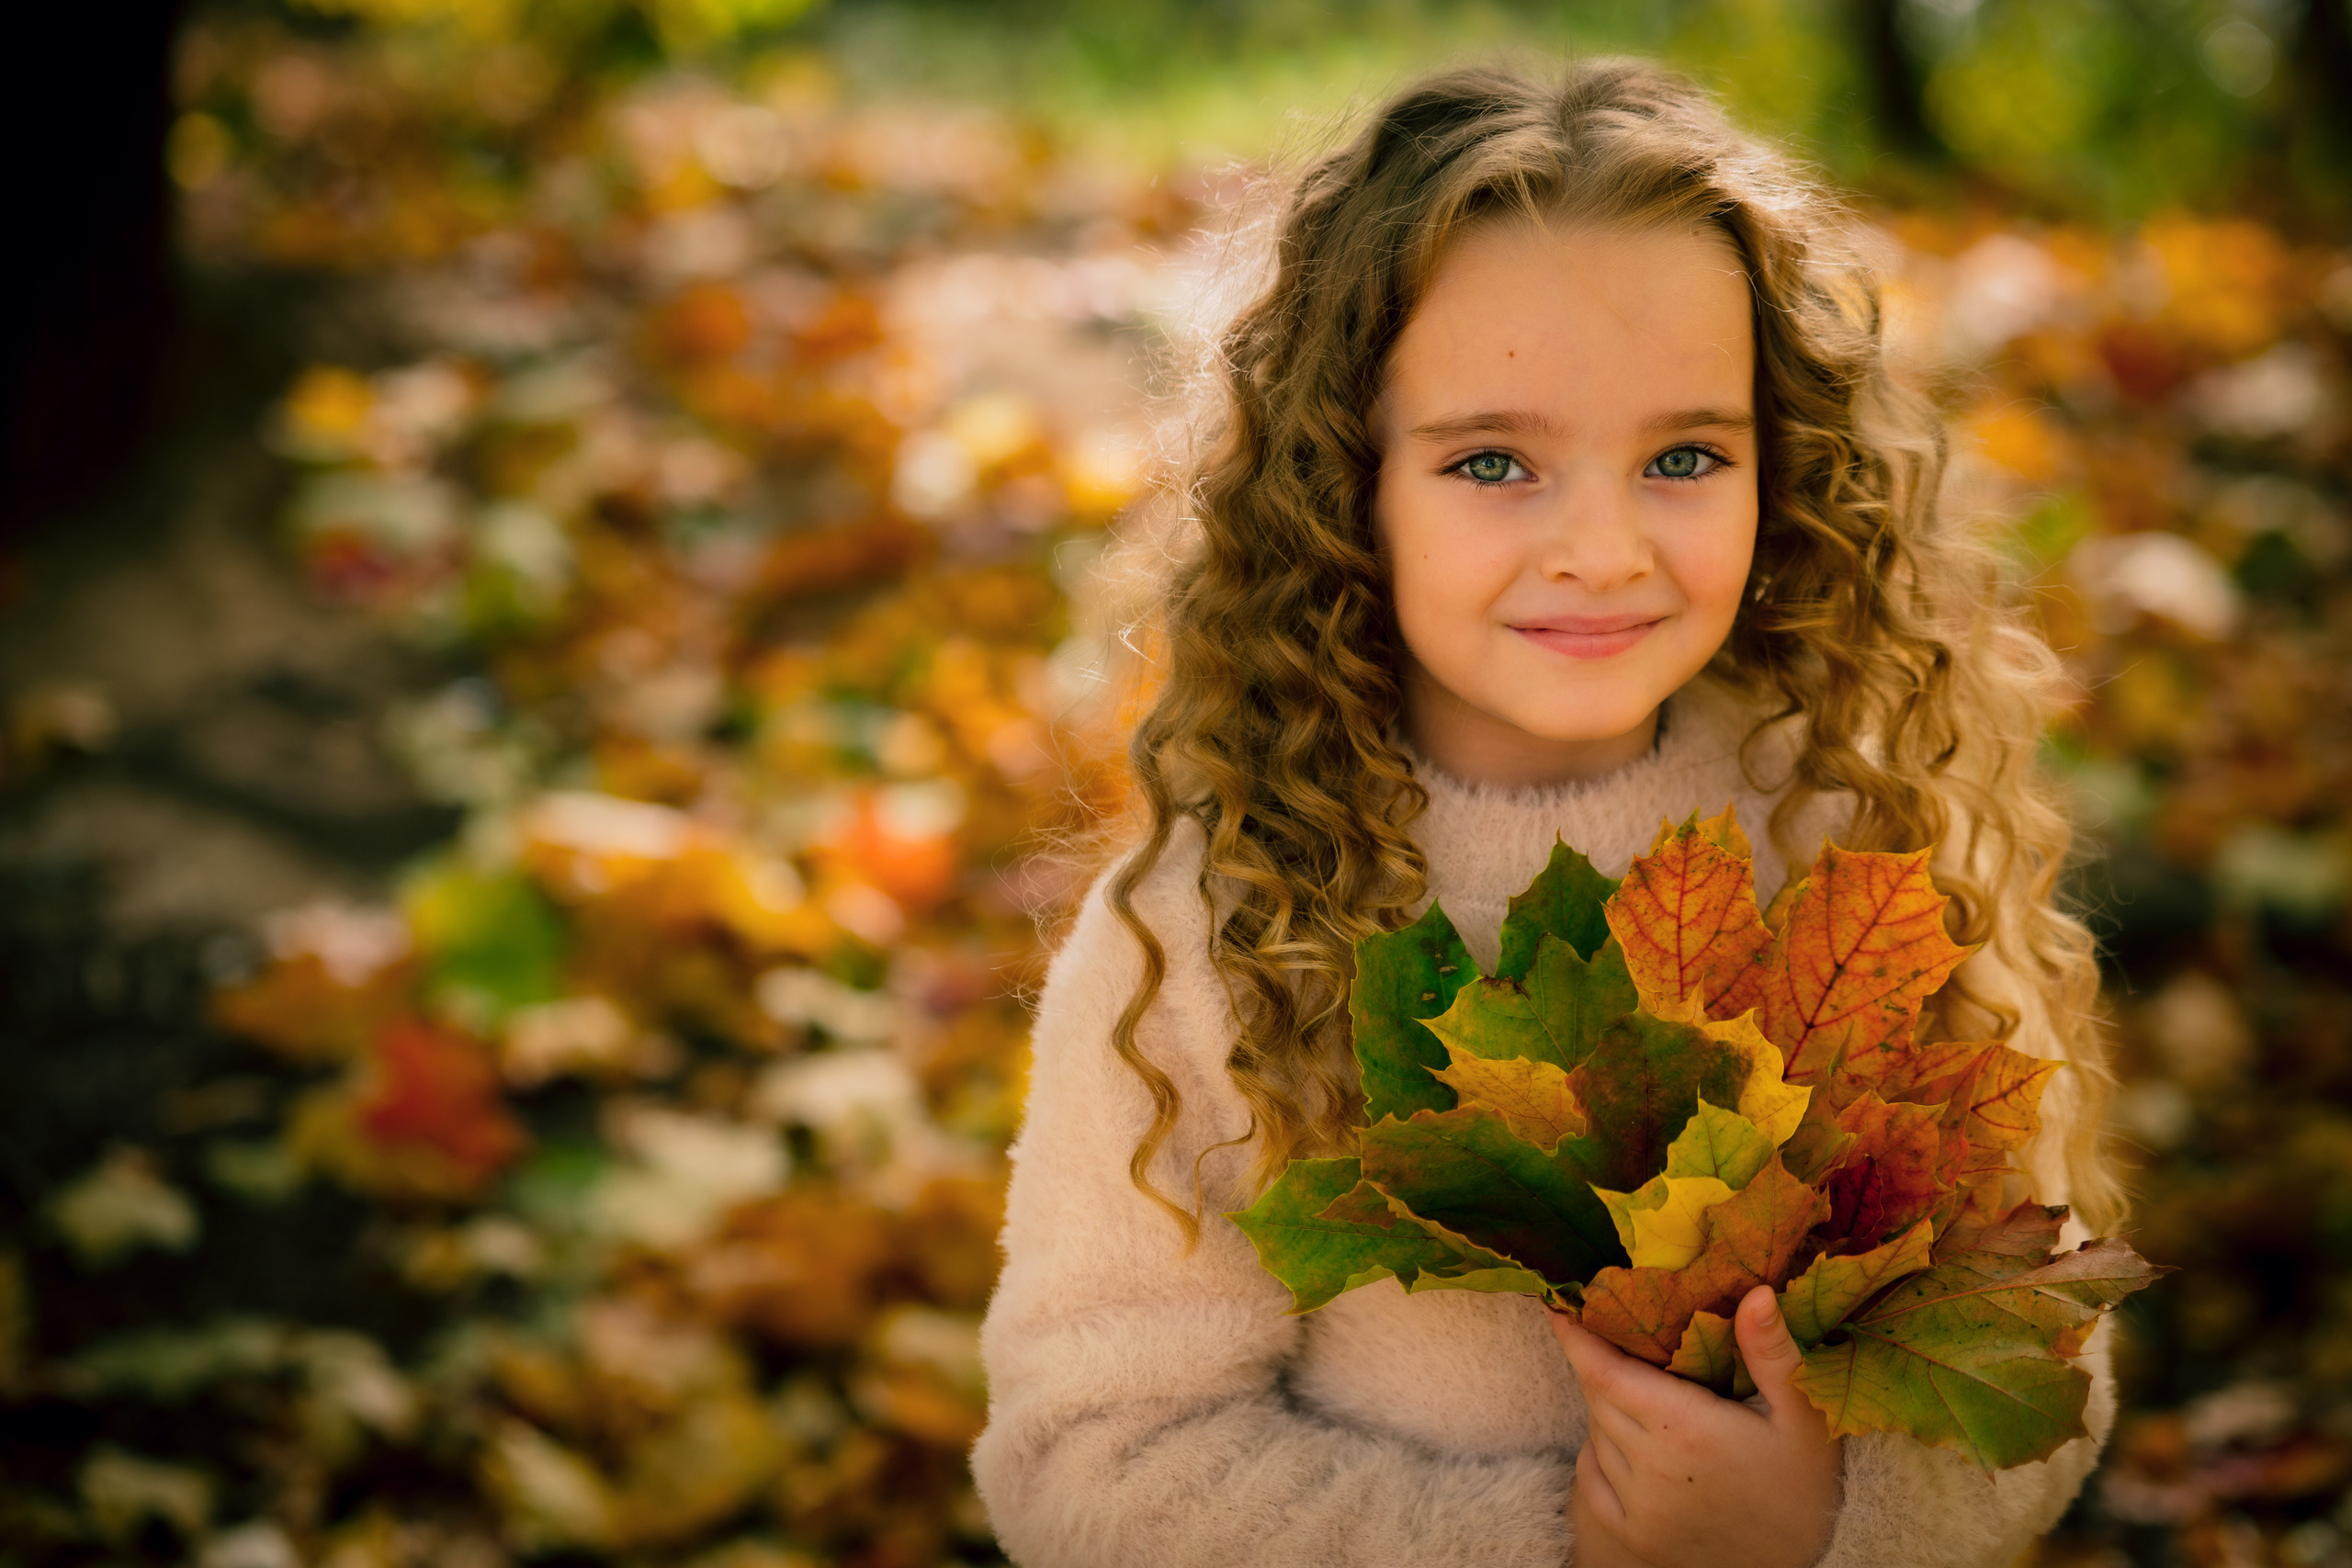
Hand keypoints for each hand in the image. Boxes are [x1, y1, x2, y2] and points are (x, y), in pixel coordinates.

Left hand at [1551, 1286, 1841, 1567]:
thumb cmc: (1804, 1484)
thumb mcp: (1803, 1415)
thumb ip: (1772, 1353)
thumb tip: (1757, 1292)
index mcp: (1687, 1428)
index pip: (1605, 1371)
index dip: (1576, 1336)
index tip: (1560, 1306)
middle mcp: (1653, 1467)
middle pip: (1597, 1396)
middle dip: (1598, 1362)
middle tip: (1616, 1338)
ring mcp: (1639, 1506)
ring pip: (1595, 1433)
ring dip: (1605, 1407)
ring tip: (1638, 1391)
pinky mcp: (1632, 1534)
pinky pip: (1591, 1478)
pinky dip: (1597, 1452)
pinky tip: (1623, 1440)